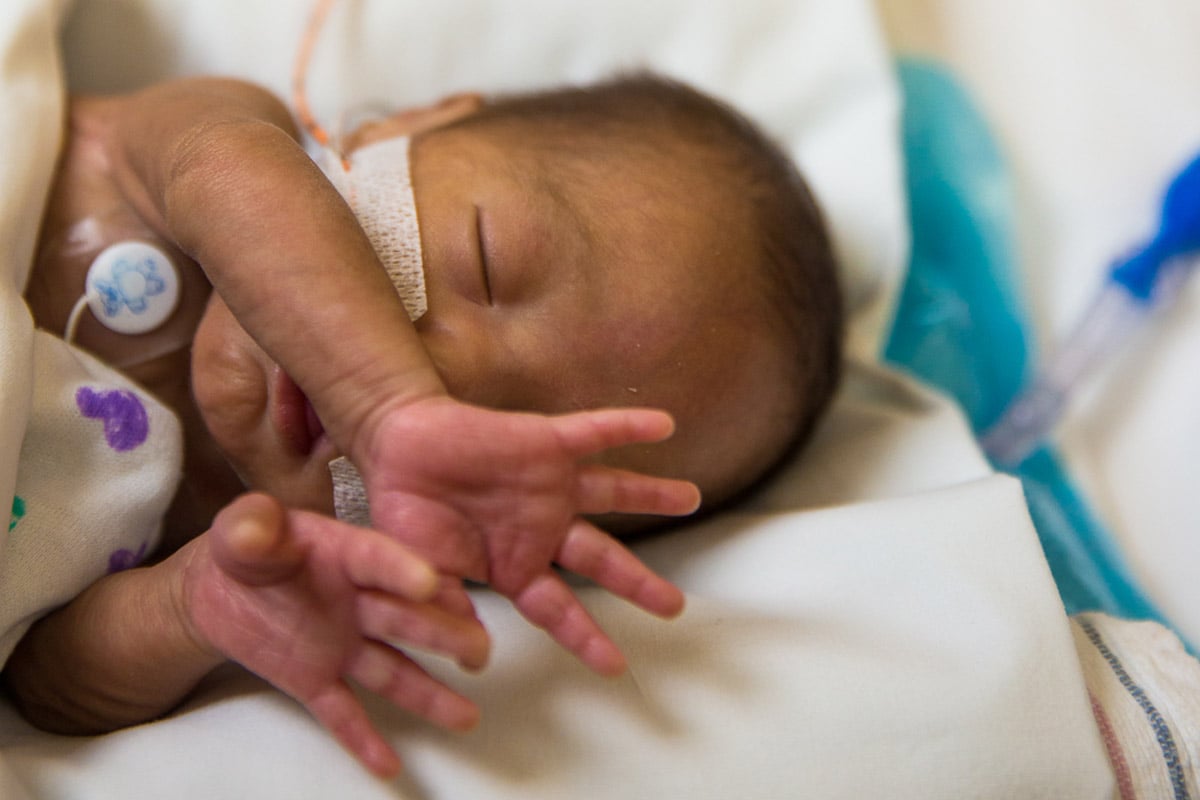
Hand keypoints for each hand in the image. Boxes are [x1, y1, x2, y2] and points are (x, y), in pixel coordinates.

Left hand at [181, 493, 488, 777]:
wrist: (219, 593)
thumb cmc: (245, 551)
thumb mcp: (243, 530)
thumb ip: (251, 526)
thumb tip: (254, 529)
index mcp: (345, 554)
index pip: (378, 560)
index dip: (402, 570)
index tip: (430, 582)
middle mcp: (357, 602)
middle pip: (404, 619)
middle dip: (443, 635)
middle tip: (478, 648)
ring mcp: (343, 644)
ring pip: (392, 671)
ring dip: (429, 694)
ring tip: (467, 716)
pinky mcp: (318, 679)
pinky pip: (344, 712)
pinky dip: (364, 739)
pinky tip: (389, 765)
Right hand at [358, 397, 700, 675]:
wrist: (396, 444)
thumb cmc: (408, 510)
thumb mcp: (426, 573)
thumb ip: (450, 611)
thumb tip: (473, 659)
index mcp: (515, 564)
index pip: (559, 609)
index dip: (585, 637)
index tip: (614, 666)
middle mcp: (542, 527)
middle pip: (602, 560)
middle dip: (638, 583)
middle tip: (674, 606)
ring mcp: (548, 485)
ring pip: (612, 492)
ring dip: (652, 495)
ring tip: (691, 499)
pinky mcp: (544, 443)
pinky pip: (593, 432)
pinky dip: (628, 428)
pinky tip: (662, 425)